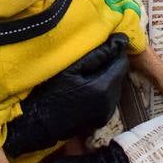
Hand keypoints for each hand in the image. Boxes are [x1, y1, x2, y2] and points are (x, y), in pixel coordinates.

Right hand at [4, 34, 128, 156]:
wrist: (39, 123)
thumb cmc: (51, 91)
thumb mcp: (72, 68)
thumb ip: (99, 54)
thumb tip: (122, 40)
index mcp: (104, 88)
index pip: (122, 63)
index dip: (114, 52)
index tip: (100, 48)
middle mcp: (110, 103)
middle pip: (120, 75)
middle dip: (109, 65)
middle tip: (89, 61)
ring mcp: (106, 114)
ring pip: (115, 87)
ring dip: (106, 78)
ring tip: (86, 75)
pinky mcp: (101, 120)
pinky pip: (109, 99)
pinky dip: (102, 91)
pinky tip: (86, 89)